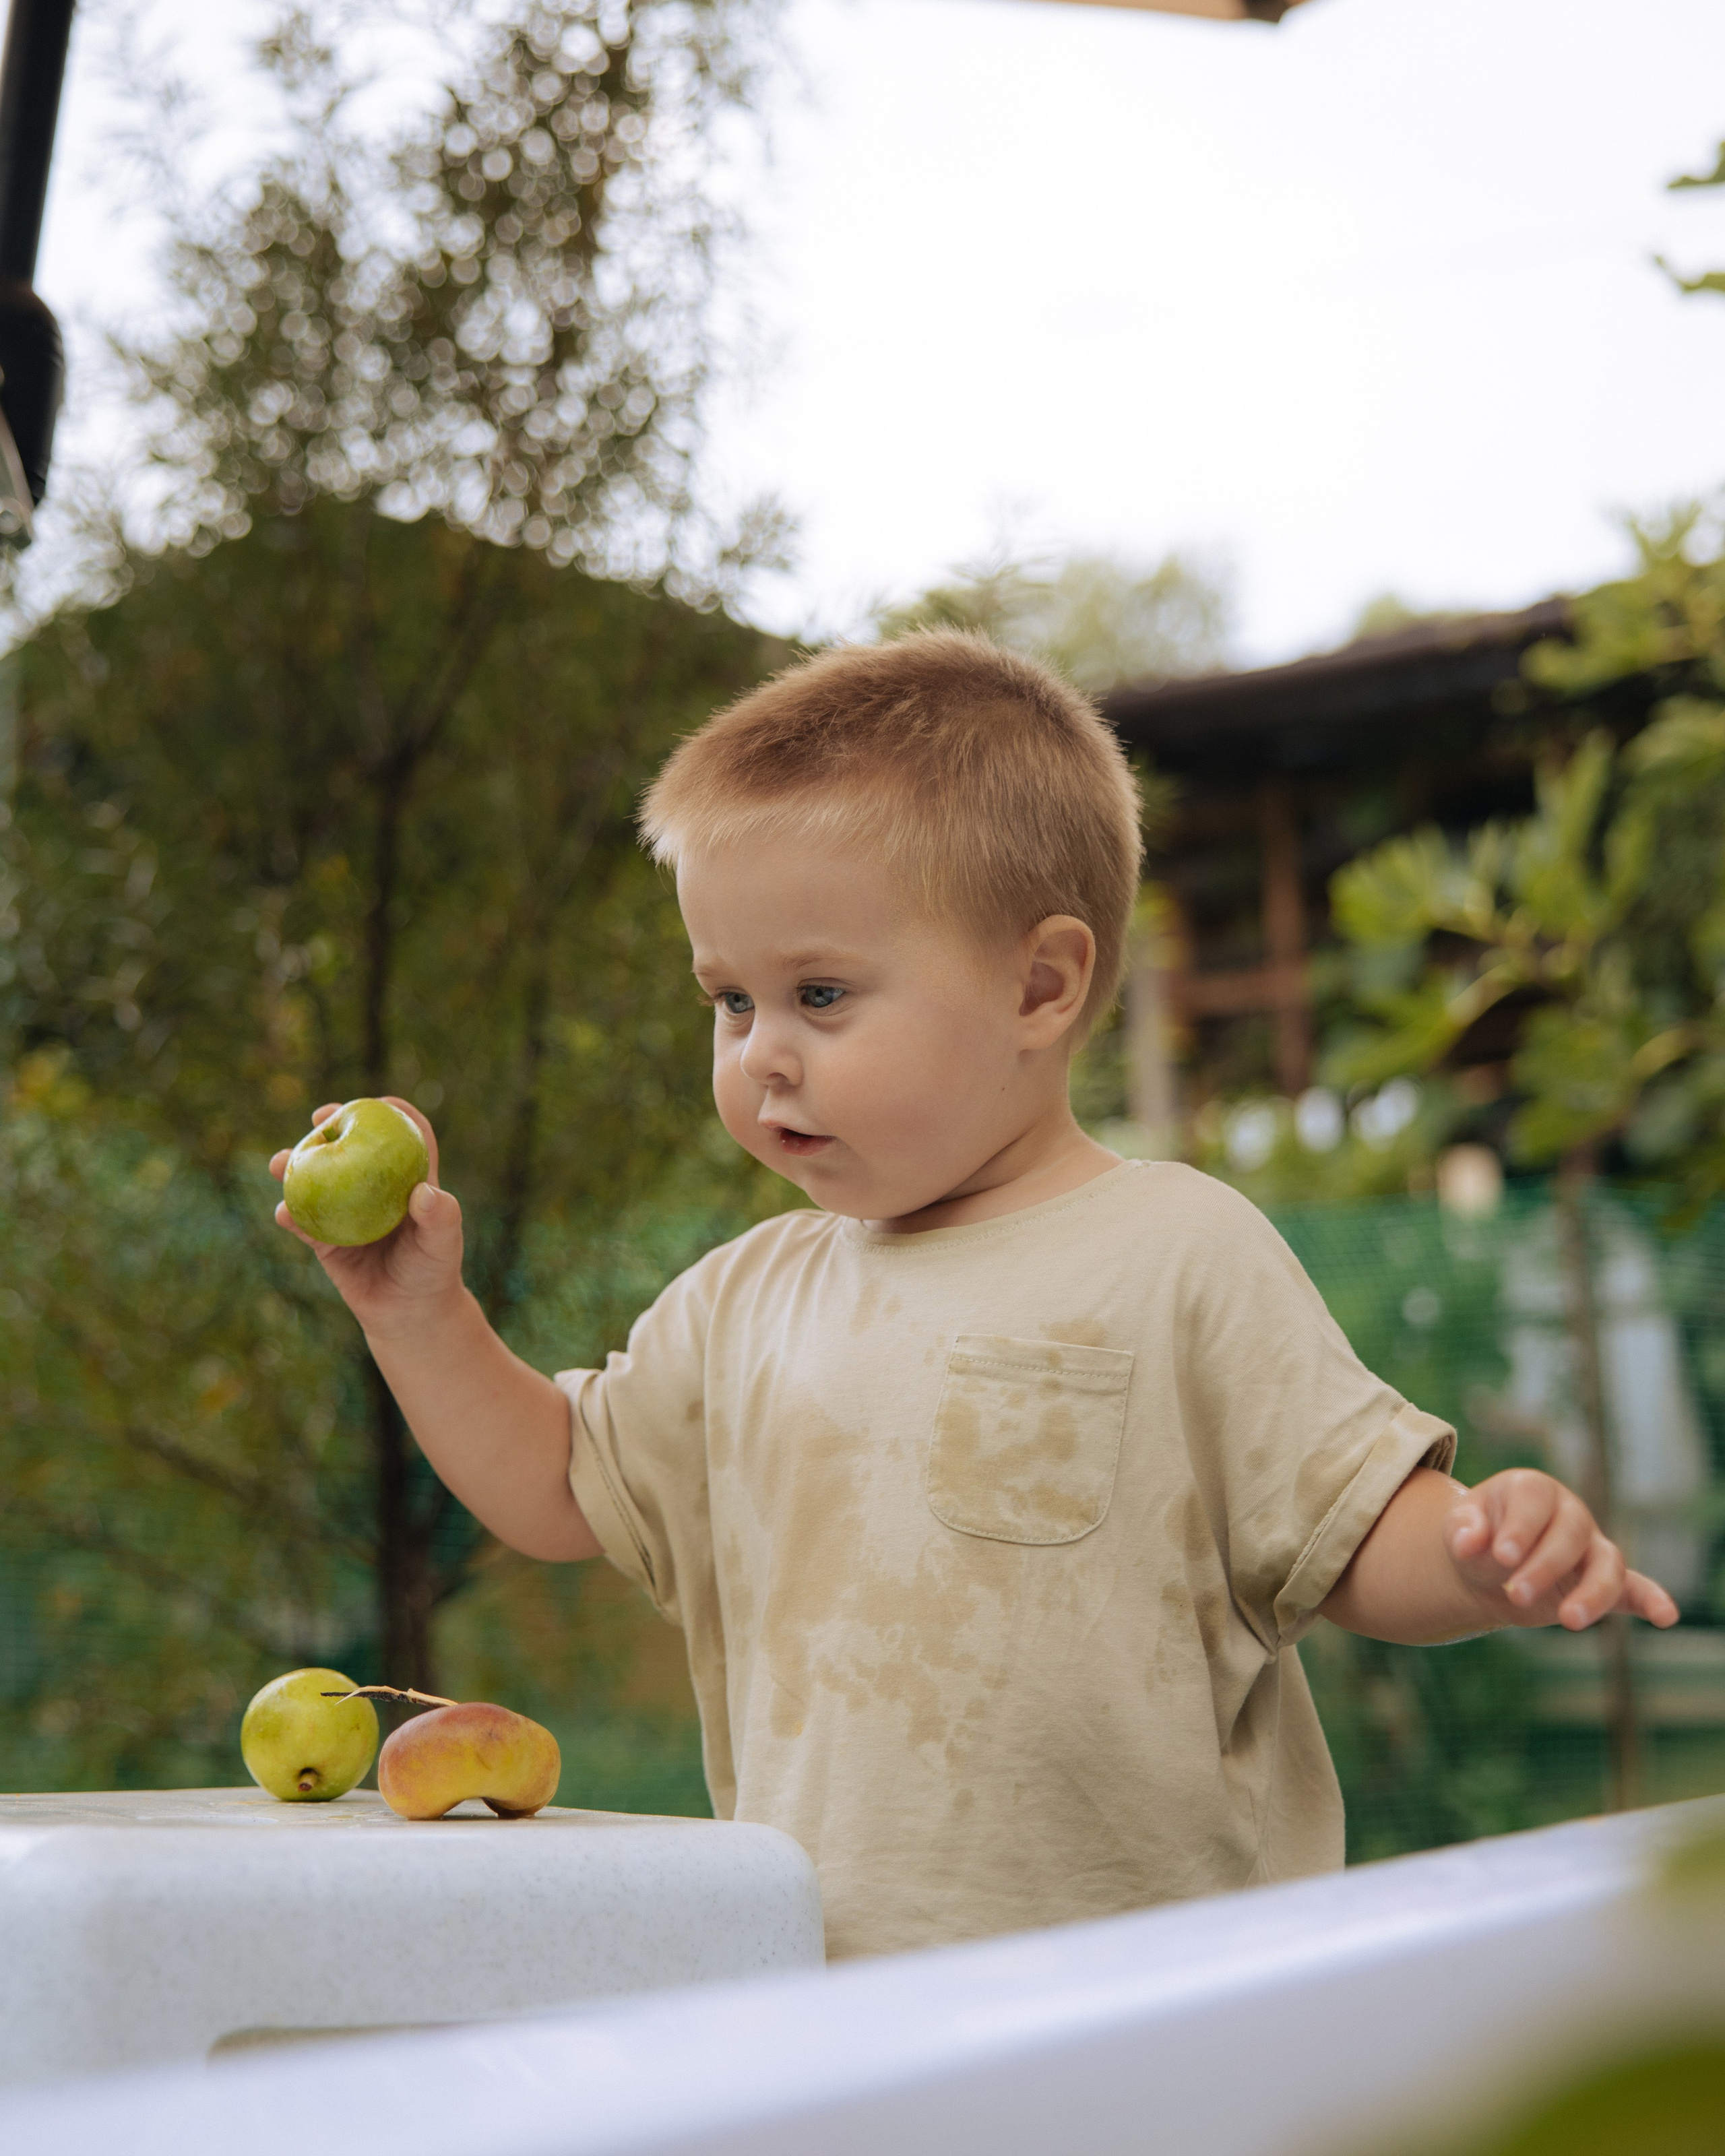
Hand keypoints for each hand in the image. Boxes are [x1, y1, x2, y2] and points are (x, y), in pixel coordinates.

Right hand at [269, 1097, 463, 1338]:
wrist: (409, 1316)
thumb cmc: (433, 1273)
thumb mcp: (444, 1246)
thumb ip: (440, 1219)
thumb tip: (424, 1193)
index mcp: (407, 1180)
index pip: (404, 1135)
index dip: (393, 1113)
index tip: (377, 1103)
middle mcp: (373, 1190)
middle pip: (350, 1147)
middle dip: (332, 1126)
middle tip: (318, 1117)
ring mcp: (346, 1212)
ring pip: (316, 1180)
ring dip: (296, 1166)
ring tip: (281, 1162)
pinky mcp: (326, 1240)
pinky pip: (304, 1223)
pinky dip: (290, 1216)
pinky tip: (283, 1213)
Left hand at [1445, 1469, 1678, 1631]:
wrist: (1487, 1566)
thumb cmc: (1476, 1536)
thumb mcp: (1459, 1527)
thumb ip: (1462, 1529)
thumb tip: (1467, 1543)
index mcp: (1533, 1489)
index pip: (1535, 1500)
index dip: (1522, 1527)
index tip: (1502, 1555)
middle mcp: (1569, 1513)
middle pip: (1569, 1534)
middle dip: (1544, 1566)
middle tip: (1514, 1593)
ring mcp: (1591, 1547)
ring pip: (1606, 1564)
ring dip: (1591, 1593)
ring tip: (1569, 1621)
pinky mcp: (1603, 1582)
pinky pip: (1634, 1589)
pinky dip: (1652, 1600)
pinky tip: (1667, 1617)